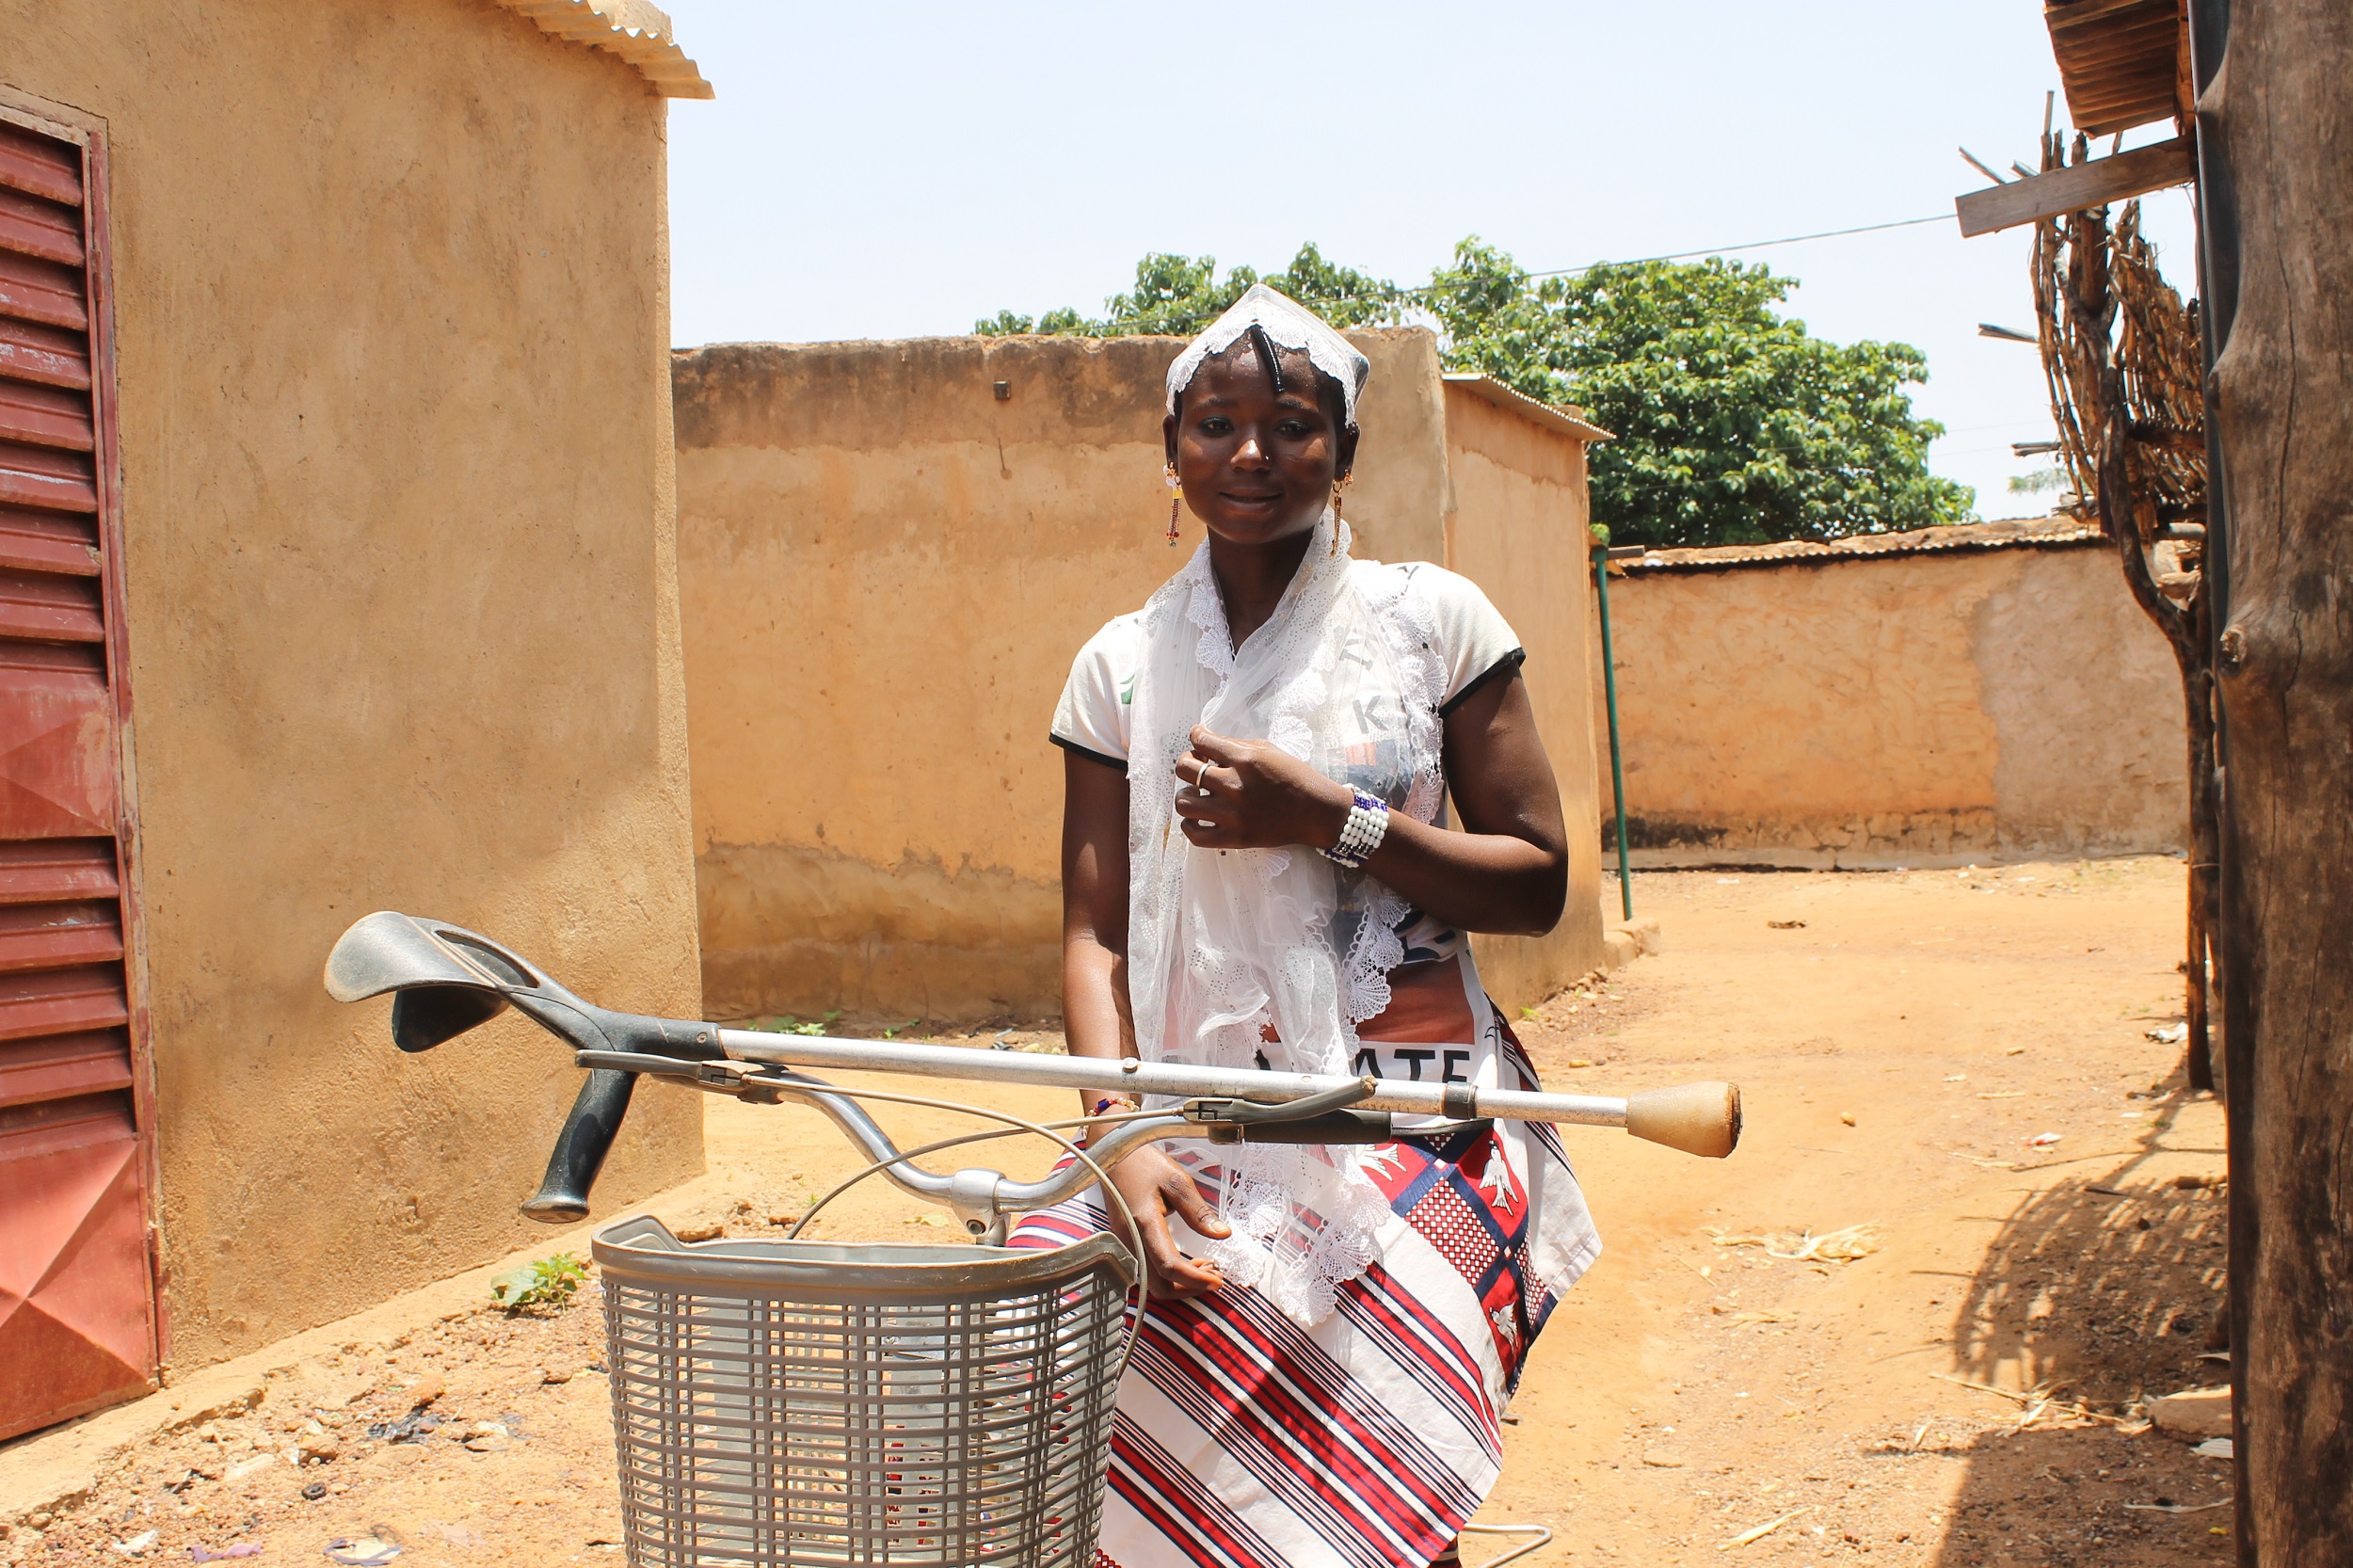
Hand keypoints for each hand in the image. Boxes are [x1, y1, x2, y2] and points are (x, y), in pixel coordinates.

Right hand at [1105, 1145, 1230, 1296]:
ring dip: (1179, 1283)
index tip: (1217, 1280)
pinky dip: (1169, 1275)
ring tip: (1205, 1267)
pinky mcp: (1126, 1242)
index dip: (1195, 1279)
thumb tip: (1222, 1234)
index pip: (1169, 1265)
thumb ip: (1198, 1212)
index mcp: (1144, 1223)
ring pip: (1152, 1281)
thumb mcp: (1177, 1181)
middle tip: (1214, 1276)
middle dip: (1189, 1288)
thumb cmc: (1144, 1163)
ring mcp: (1125, 1243)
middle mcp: (1130, 1240)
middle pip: (1158, 1285)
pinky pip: (1147, 1270)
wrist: (1114, 1153)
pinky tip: (1187, 1261)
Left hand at [1173, 726, 1352, 851]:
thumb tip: (1206, 740)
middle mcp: (1234, 785)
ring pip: (1183, 803)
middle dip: (1186, 763)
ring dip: (1185, 794)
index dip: (1196, 737)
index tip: (1199, 739)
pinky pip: (1194, 835)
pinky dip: (1189, 825)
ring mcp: (1232, 814)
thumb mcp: (1268, 750)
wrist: (1316, 812)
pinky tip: (1197, 817)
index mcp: (1244, 759)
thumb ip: (1235, 745)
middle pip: (1184, 769)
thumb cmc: (1294, 776)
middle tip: (1196, 766)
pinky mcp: (1234, 838)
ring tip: (1196, 793)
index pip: (1201, 740)